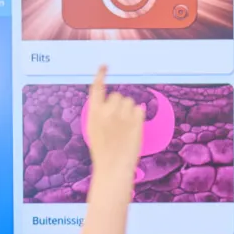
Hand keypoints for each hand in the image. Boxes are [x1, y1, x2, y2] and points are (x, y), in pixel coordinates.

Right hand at [84, 66, 144, 199]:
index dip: (101, 75)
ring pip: (130, 102)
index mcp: (94, 113)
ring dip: (129, 111)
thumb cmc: (103, 151)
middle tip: (118, 122)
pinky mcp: (136, 121)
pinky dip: (138, 117)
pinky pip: (139, 110)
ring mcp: (122, 115)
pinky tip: (133, 128)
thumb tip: (113, 103)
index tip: (105, 66)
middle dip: (119, 105)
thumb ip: (100, 114)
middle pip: (117, 96)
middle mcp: (107, 111)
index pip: (97, 88)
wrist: (113, 167)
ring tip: (125, 127)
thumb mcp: (95, 130)